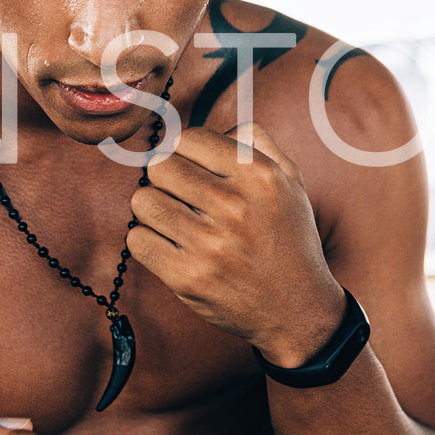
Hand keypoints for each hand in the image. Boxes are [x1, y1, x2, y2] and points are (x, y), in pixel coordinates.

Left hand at [127, 123, 345, 365]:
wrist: (297, 307)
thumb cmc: (288, 238)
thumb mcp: (290, 180)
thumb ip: (256, 141)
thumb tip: (214, 127)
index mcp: (259, 176)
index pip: (189, 139)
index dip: (186, 152)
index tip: (193, 169)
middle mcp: (234, 206)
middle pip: (160, 166)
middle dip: (168, 179)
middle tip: (182, 197)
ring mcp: (209, 245)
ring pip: (143, 201)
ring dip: (154, 209)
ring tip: (176, 220)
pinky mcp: (187, 277)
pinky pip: (137, 239)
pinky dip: (148, 240)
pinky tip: (171, 245)